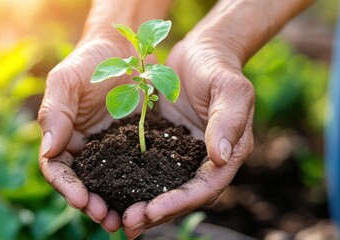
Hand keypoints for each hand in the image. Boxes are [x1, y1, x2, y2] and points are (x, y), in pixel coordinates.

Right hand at [38, 37, 135, 232]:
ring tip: (126, 220)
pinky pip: (136, 170)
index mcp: (62, 137)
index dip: (66, 186)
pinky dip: (138, 187)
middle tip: (107, 219)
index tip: (79, 200)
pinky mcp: (135, 145)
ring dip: (114, 203)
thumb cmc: (89, 61)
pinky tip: (148, 199)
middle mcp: (85, 149)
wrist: (124, 49)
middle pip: (84, 184)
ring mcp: (111, 149)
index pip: (58, 169)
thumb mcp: (66, 81)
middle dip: (92, 204)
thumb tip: (47, 150)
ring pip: (109, 183)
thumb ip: (55, 113)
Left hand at [121, 38, 254, 238]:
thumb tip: (220, 157)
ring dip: (141, 206)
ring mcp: (181, 155)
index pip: (204, 187)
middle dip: (155, 213)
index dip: (178, 202)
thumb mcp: (230, 89)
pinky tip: (110, 191)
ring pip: (162, 189)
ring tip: (116, 220)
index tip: (150, 211)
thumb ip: (229, 121)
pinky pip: (146, 169)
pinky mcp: (162, 145)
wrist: (200, 53)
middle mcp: (203, 161)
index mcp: (226, 154)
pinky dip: (131, 183)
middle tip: (127, 224)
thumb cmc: (218, 68)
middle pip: (181, 197)